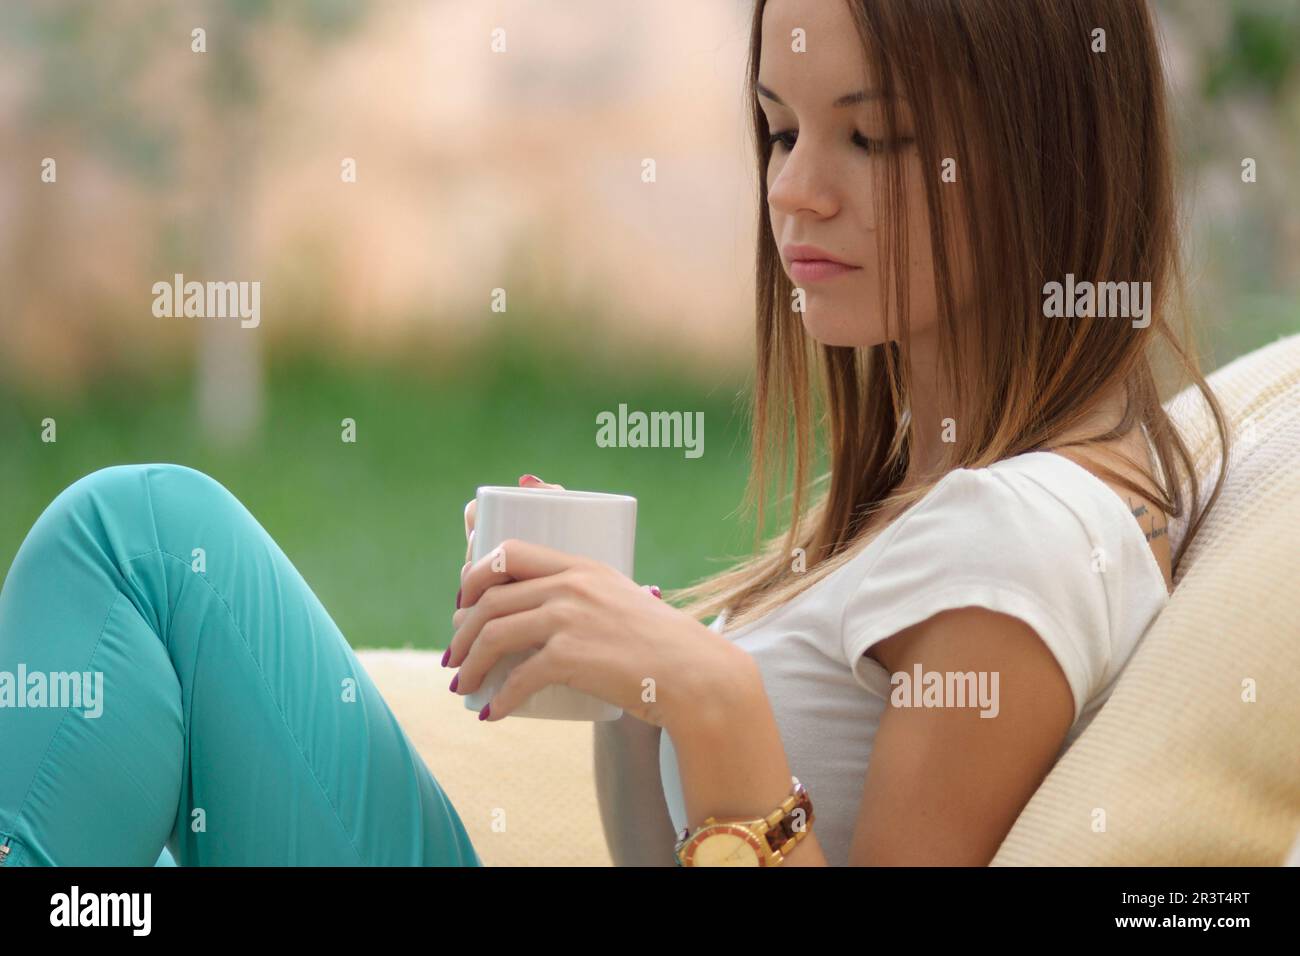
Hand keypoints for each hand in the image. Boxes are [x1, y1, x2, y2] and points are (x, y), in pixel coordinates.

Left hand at [449, 478, 751, 728]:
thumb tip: (551, 622)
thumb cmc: (663, 648)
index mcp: (581, 566)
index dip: (474, 577)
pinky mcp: (571, 656)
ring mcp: (570, 619)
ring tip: (462, 685)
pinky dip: (498, 699)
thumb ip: (590, 602)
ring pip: (494, 634)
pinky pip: (517, 678)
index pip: (509, 553)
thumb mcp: (624, 602)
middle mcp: (571, 585)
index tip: (463, 603)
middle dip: (461, 630)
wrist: (696, 676)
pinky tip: (490, 713)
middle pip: (490, 598)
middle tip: (454, 656)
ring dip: (469, 664)